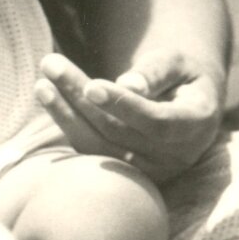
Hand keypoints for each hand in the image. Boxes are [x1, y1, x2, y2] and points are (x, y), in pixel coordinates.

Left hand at [34, 52, 222, 184]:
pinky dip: (67, 125)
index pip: (157, 123)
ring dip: (65, 114)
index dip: (123, 106)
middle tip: (51, 64)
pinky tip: (48, 97)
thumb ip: (157, 72)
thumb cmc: (182, 77)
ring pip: (99, 146)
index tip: (91, 86)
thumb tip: (128, 85)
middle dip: (80, 97)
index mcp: (195, 126)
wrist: (188, 107)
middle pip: (119, 131)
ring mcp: (149, 172)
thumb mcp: (179, 63)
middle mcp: (174, 157)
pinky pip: (91, 152)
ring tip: (42, 83)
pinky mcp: (127, 176)